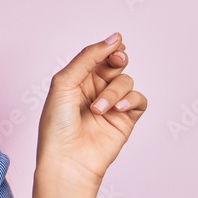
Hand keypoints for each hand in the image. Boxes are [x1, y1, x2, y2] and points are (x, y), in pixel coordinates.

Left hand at [35, 32, 147, 191]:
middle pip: (116, 63)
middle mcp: (94, 90)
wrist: (67, 160)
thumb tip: (115, 38)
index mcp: (76, 80)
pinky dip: (131, 101)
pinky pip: (139, 100)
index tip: (114, 46)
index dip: (108, 48)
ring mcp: (111, 105)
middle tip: (115, 63)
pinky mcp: (125, 120)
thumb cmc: (58, 124)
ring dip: (114, 92)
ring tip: (98, 109)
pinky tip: (118, 110)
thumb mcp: (65, 82)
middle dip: (117, 60)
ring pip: (126, 81)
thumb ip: (88, 57)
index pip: (98, 55)